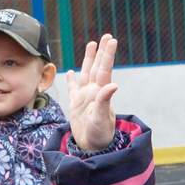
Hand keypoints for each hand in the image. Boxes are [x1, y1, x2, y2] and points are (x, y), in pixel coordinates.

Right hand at [66, 34, 121, 151]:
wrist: (91, 148)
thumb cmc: (99, 135)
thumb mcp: (102, 119)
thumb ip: (105, 101)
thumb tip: (113, 84)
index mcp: (100, 93)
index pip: (104, 69)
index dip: (107, 54)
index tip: (112, 40)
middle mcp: (93, 92)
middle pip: (97, 67)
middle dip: (101, 52)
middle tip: (106, 36)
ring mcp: (84, 98)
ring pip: (86, 73)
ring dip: (89, 59)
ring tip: (91, 45)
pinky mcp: (75, 105)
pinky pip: (73, 89)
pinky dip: (71, 80)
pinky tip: (71, 72)